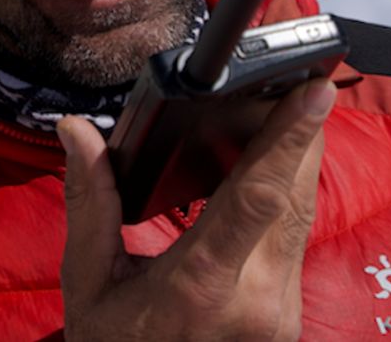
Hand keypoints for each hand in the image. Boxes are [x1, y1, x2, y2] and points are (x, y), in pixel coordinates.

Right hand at [57, 79, 334, 341]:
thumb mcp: (88, 284)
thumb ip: (89, 203)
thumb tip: (77, 131)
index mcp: (202, 287)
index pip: (258, 197)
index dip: (289, 139)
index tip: (313, 92)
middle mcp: (258, 299)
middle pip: (294, 195)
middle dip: (303, 132)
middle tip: (304, 74)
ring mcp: (281, 310)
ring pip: (302, 214)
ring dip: (300, 158)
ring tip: (295, 103)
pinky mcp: (289, 315)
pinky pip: (294, 240)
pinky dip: (286, 194)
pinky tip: (274, 164)